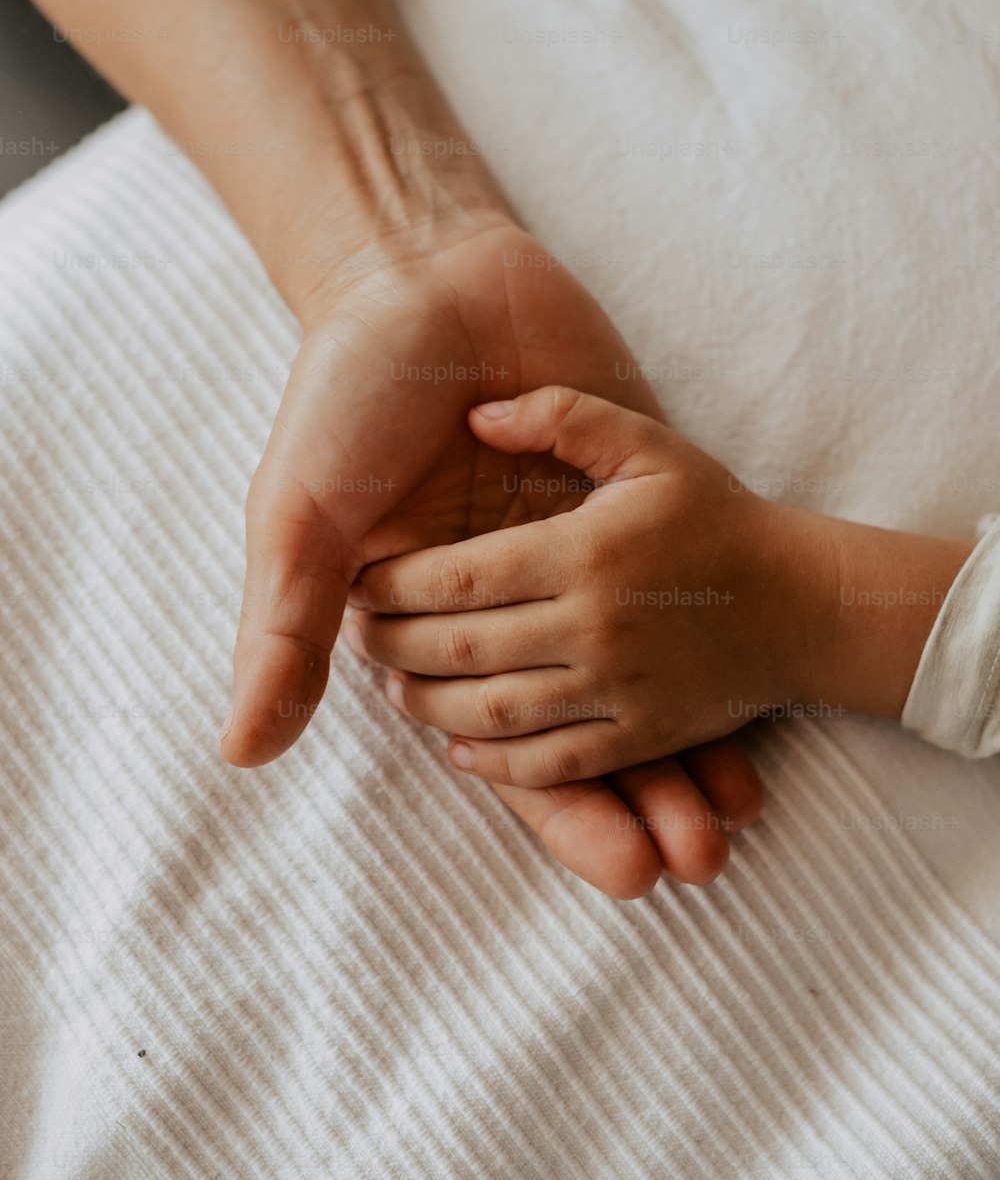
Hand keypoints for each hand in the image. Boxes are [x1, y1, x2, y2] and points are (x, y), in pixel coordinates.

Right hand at [221, 226, 762, 895]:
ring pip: (635, 674)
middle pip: (582, 728)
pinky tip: (758, 709)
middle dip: (635, 800)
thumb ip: (289, 630)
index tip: (624, 869)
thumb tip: (242, 753)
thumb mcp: (305, 517)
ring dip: (681, 749)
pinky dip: (707, 649)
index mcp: (433, 633)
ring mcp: (573, 559)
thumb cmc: (346, 401)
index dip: (557, 810)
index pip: (503, 747)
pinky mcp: (624, 500)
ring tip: (734, 820)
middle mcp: (510, 612)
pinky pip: (669, 586)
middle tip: (695, 863)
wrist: (421, 277)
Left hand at [349, 384, 838, 778]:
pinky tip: (457, 745)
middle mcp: (596, 625)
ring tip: (394, 686)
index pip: (459, 576)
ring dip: (429, 705)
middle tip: (360, 635)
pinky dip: (494, 764)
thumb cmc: (714, 513)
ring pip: (494, 714)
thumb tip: (473, 415)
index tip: (363, 579)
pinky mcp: (640, 735)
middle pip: (462, 649)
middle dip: (395, 645)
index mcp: (587, 550)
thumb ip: (559, 416)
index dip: (396, 584)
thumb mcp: (646, 442)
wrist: (805, 601)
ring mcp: (619, 689)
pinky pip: (550, 763)